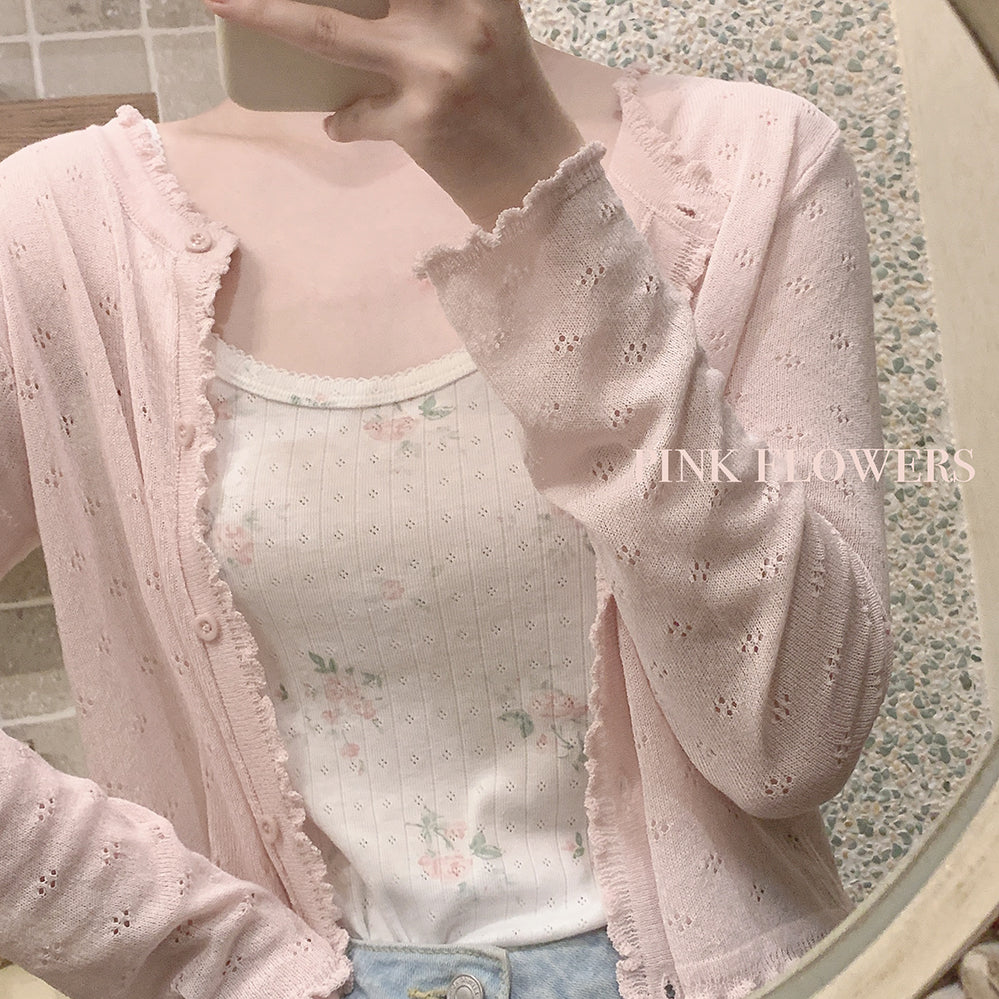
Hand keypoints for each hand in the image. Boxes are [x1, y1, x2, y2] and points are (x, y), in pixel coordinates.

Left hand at [205, 0, 585, 225]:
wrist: (538, 181)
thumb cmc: (510, 100)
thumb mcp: (488, 29)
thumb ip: (441, 4)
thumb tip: (366, 5)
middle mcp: (460, 18)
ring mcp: (434, 71)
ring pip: (325, 32)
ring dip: (264, 13)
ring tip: (224, 3)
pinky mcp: (417, 123)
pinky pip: (353, 115)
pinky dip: (342, 120)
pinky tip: (341, 123)